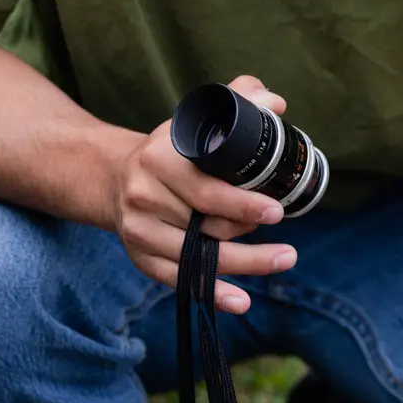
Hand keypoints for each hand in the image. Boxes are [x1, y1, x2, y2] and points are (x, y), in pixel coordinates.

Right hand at [109, 74, 296, 314]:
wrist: (114, 176)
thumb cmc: (172, 150)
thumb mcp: (198, 121)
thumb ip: (239, 101)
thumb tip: (275, 104)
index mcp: (160, 158)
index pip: (206, 187)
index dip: (242, 203)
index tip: (276, 210)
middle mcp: (144, 195)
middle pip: (204, 226)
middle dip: (249, 235)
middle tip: (288, 246)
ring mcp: (139, 230)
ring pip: (196, 257)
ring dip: (243, 265)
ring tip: (283, 260)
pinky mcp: (140, 257)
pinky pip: (179, 281)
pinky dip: (212, 293)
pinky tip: (241, 301)